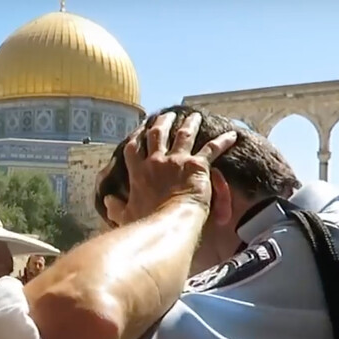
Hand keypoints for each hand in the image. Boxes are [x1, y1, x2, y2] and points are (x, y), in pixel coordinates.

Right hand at [104, 112, 236, 225]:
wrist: (169, 224)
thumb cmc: (146, 224)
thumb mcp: (125, 216)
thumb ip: (115, 207)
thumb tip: (107, 200)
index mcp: (138, 172)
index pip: (133, 149)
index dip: (136, 137)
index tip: (139, 130)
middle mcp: (156, 162)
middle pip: (157, 134)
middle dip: (162, 122)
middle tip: (167, 115)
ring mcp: (177, 161)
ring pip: (183, 135)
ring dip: (189, 123)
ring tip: (194, 116)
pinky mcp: (197, 166)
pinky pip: (212, 149)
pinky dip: (223, 141)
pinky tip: (232, 135)